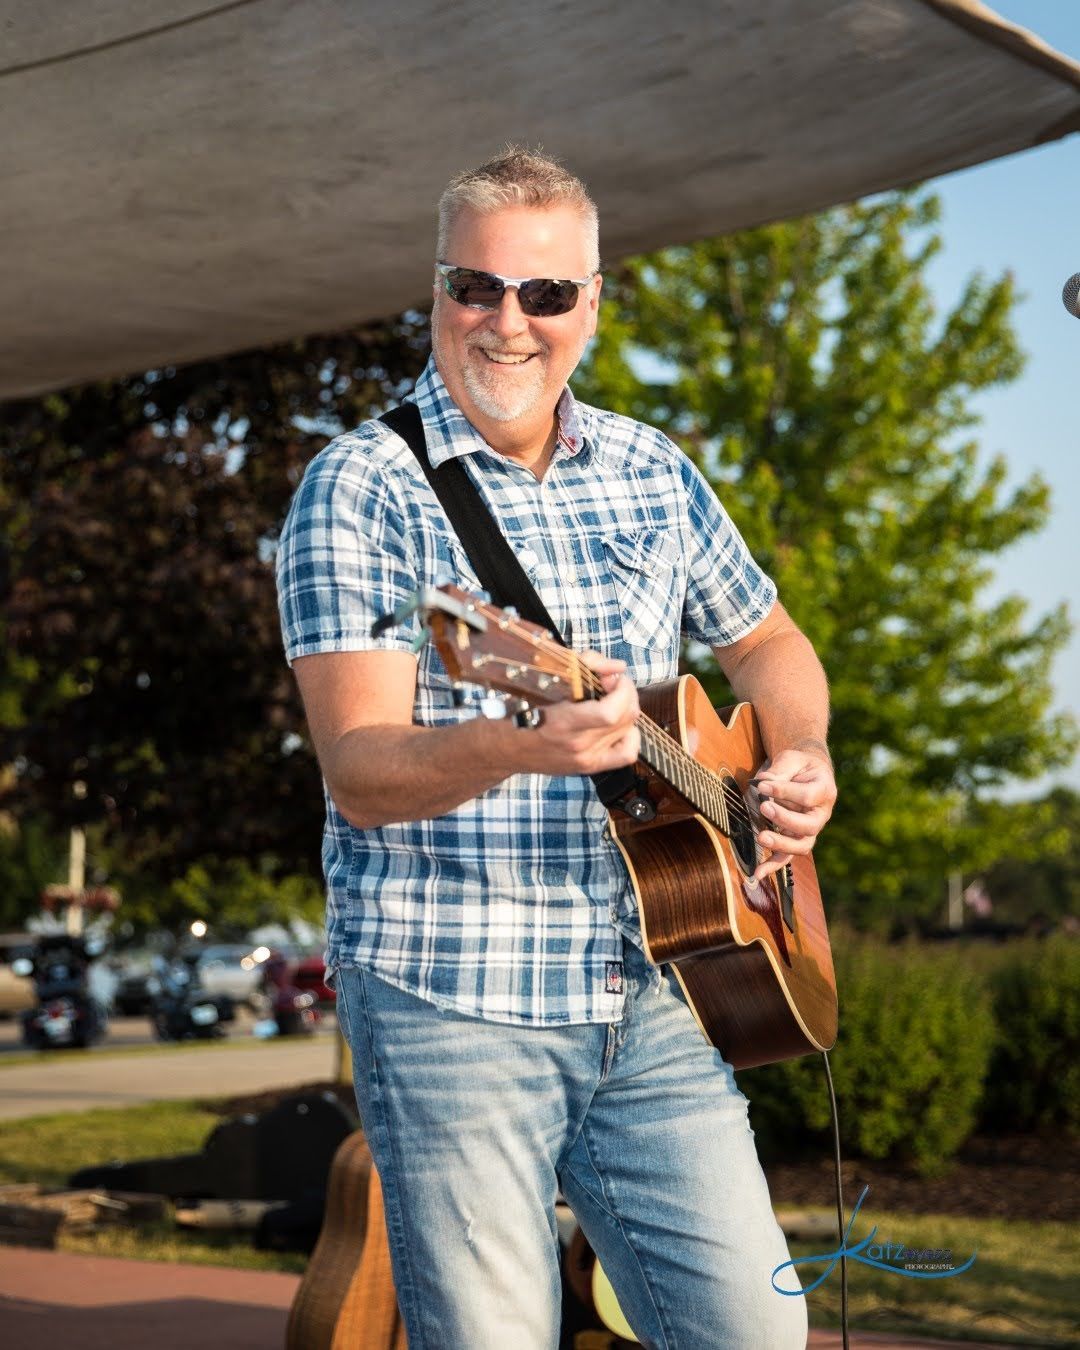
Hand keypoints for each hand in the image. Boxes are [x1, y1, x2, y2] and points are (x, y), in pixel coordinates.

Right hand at [518, 652, 640, 776]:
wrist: (504, 748)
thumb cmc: (519, 710)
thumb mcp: (545, 678)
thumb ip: (584, 665)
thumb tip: (617, 667)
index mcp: (563, 722)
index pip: (611, 712)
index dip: (622, 689)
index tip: (613, 676)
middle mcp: (578, 744)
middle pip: (626, 717)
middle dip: (626, 692)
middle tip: (611, 683)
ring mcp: (586, 758)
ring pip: (629, 730)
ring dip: (627, 709)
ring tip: (612, 700)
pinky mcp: (589, 766)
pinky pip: (626, 754)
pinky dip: (629, 735)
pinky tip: (617, 725)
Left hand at [749, 745, 836, 880]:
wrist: (805, 772)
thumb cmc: (798, 765)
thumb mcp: (791, 759)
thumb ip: (780, 770)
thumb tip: (762, 784)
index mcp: (825, 791)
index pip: (808, 796)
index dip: (784, 791)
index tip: (761, 785)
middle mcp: (821, 814)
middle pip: (808, 825)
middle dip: (785, 818)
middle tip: (764, 808)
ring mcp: (810, 830)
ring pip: (801, 845)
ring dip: (781, 843)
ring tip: (762, 837)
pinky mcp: (796, 839)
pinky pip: (787, 856)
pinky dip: (772, 865)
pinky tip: (758, 873)